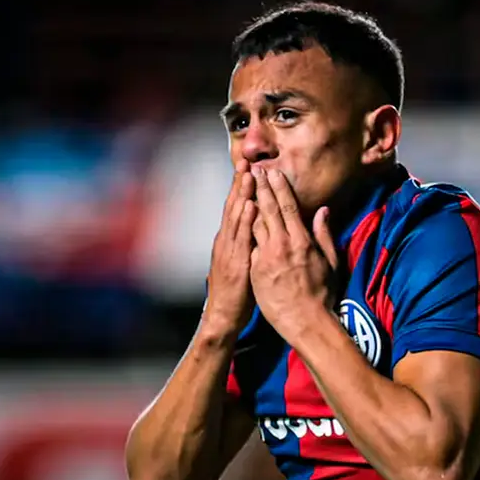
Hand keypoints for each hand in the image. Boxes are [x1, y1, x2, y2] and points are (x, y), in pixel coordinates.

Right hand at [202, 160, 258, 334]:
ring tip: (248, 175)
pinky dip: (244, 221)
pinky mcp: (234, 263)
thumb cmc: (237, 294)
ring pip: (235, 218)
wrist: (224, 317)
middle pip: (233, 207)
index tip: (248, 169)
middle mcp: (226, 242)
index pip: (236, 209)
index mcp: (230, 241)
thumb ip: (248, 246)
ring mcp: (229, 252)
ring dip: (241, 195)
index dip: (241, 189)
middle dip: (239, 184)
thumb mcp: (242, 264)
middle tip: (245, 161)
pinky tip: (249, 206)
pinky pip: (241, 238)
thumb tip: (255, 232)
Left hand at [249, 167, 340, 337]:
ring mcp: (266, 258)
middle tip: (253, 172)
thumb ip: (325, 234)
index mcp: (302, 241)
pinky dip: (245, 230)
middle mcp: (283, 245)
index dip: (278, 187)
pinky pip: (249, 245)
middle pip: (268, 210)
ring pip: (254, 225)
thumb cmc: (322, 294)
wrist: (305, 321)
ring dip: (249, 205)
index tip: (272, 172)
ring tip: (245, 189)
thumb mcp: (331, 262)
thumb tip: (323, 211)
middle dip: (260, 188)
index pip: (288, 207)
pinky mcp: (255, 270)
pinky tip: (240, 219)